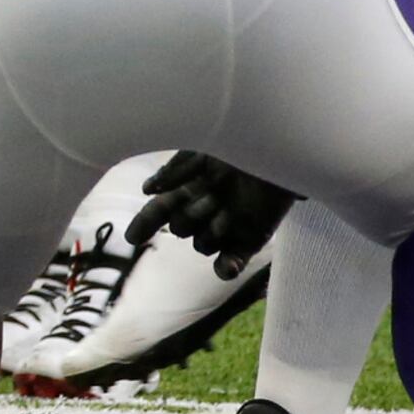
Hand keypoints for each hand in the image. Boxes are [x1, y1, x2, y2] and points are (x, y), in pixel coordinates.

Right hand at [129, 152, 296, 278]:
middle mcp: (204, 209)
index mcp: (189, 188)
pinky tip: (226, 265)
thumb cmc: (240, 144)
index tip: (132, 238)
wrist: (281, 148)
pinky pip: (228, 265)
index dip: (144, 224)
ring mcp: (227, 226)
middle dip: (190, 215)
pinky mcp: (250, 239)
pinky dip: (225, 268)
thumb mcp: (201, 150)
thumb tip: (148, 190)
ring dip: (211, 231)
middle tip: (212, 194)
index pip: (158, 211)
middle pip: (180, 229)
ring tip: (229, 210)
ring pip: (202, 245)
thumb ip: (173, 171)